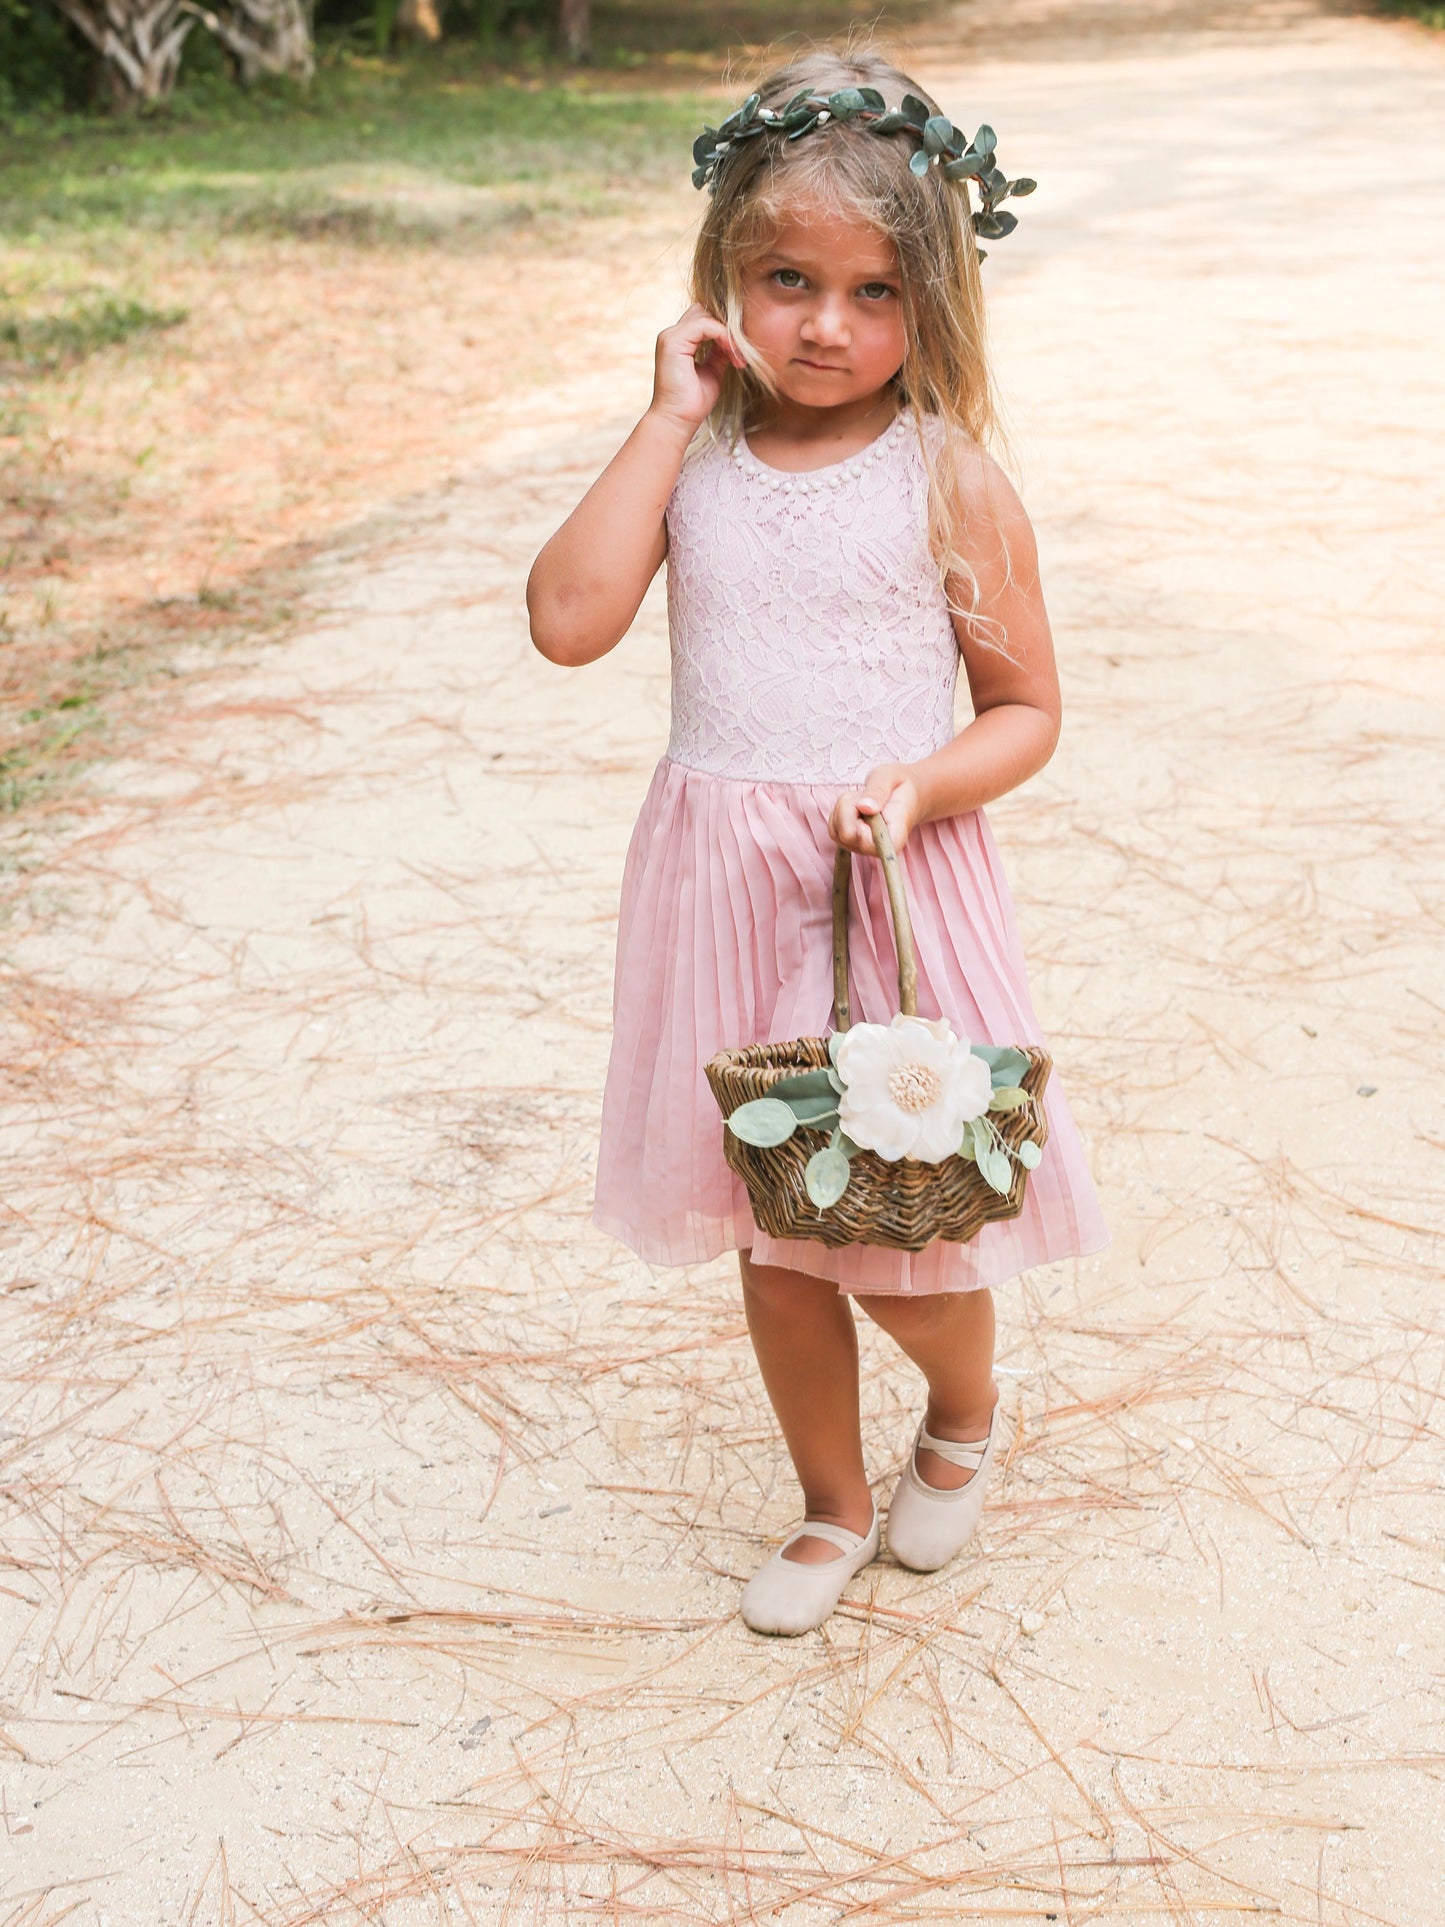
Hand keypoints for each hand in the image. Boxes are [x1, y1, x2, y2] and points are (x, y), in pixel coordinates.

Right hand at [649, 303, 744, 436]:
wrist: (677, 420)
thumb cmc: (692, 403)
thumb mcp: (712, 372)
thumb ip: (719, 353)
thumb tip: (733, 342)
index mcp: (679, 342)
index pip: (704, 319)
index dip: (725, 330)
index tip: (740, 353)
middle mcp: (672, 335)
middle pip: (704, 311)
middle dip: (726, 327)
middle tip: (742, 350)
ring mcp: (670, 336)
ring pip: (706, 316)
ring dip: (727, 333)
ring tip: (738, 355)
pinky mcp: (673, 341)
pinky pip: (705, 325)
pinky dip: (723, 336)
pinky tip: (732, 353)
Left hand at [829, 763, 922, 856]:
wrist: (905, 795)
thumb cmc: (899, 785)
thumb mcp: (890, 777)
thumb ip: (878, 791)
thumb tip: (864, 807)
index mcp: (896, 833)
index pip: (878, 848)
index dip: (863, 834)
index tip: (864, 810)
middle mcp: (878, 846)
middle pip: (847, 834)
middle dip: (849, 809)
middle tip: (865, 796)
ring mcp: (862, 846)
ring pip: (837, 831)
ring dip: (844, 809)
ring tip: (863, 799)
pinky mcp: (850, 843)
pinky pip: (833, 827)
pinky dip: (839, 812)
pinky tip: (856, 806)